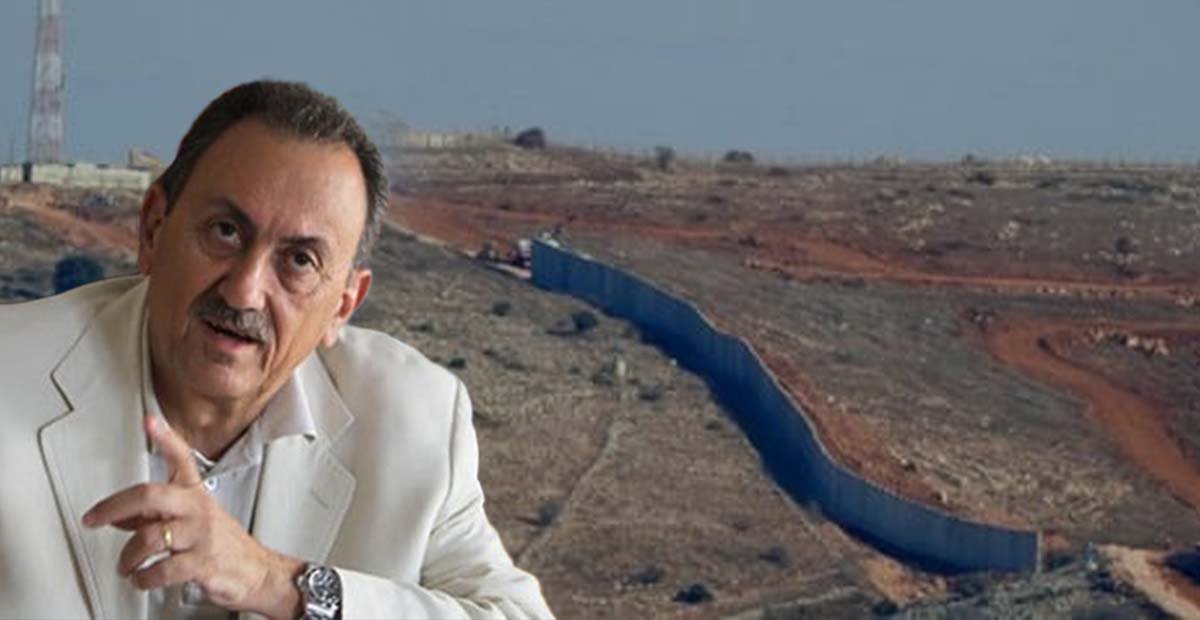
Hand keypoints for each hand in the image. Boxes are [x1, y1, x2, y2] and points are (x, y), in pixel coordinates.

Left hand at [82, 415, 303, 618]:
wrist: (253, 570)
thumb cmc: (219, 543)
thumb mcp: (188, 522)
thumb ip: (151, 517)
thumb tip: (116, 517)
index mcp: (195, 493)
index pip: (182, 459)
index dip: (166, 438)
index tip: (149, 421)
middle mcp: (197, 508)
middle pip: (151, 495)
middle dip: (114, 507)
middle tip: (94, 519)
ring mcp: (200, 534)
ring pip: (150, 538)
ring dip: (128, 557)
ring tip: (125, 565)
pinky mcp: (202, 562)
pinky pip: (162, 570)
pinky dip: (144, 578)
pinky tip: (142, 578)